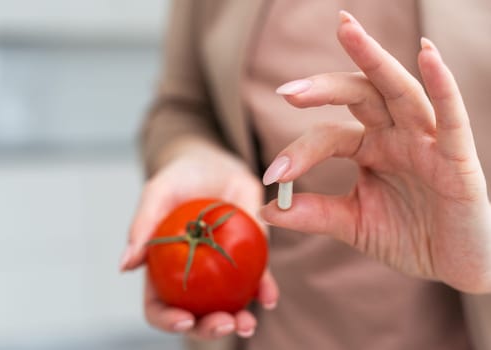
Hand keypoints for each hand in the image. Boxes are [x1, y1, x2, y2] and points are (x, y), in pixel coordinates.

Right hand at [121, 138, 278, 338]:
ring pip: (228, 306)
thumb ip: (143, 226)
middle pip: (196, 315)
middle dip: (209, 329)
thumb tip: (125, 265)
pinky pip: (257, 279)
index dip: (168, 320)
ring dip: (239, 320)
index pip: (159, 306)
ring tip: (247, 322)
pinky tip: (268, 297)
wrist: (215, 163)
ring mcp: (222, 270)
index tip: (185, 318)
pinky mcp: (249, 257)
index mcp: (164, 269)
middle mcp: (193, 277)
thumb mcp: (158, 193)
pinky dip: (264, 291)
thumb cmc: (180, 178)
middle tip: (225, 323)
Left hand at [260, 11, 490, 293]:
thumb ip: (315, 214)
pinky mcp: (457, 157)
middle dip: (325, 87)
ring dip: (373, 59)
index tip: (273, 176)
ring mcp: (426, 142)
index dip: (299, 151)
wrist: (453, 267)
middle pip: (359, 95)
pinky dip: (441, 85)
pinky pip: (450, 116)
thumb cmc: (408, 238)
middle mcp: (396, 136)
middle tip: (288, 90)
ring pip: (400, 90)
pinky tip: (426, 55)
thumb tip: (267, 208)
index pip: (329, 135)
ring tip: (347, 29)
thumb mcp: (354, 224)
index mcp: (370, 148)